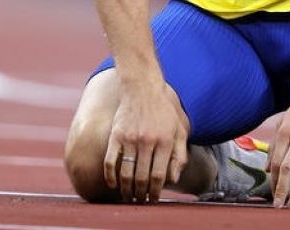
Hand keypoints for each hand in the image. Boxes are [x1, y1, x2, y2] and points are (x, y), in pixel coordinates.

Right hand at [103, 80, 188, 203]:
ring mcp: (130, 138)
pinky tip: (113, 184)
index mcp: (165, 141)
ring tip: (128, 197)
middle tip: (140, 201)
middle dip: (141, 194)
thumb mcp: (179, 128)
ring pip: (126, 173)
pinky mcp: (116, 135)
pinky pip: (110, 161)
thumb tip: (174, 178)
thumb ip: (180, 153)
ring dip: (126, 190)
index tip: (154, 198)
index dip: (156, 191)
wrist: (143, 88)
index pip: (159, 175)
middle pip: (142, 177)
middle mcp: (147, 141)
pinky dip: (110, 176)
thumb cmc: (164, 109)